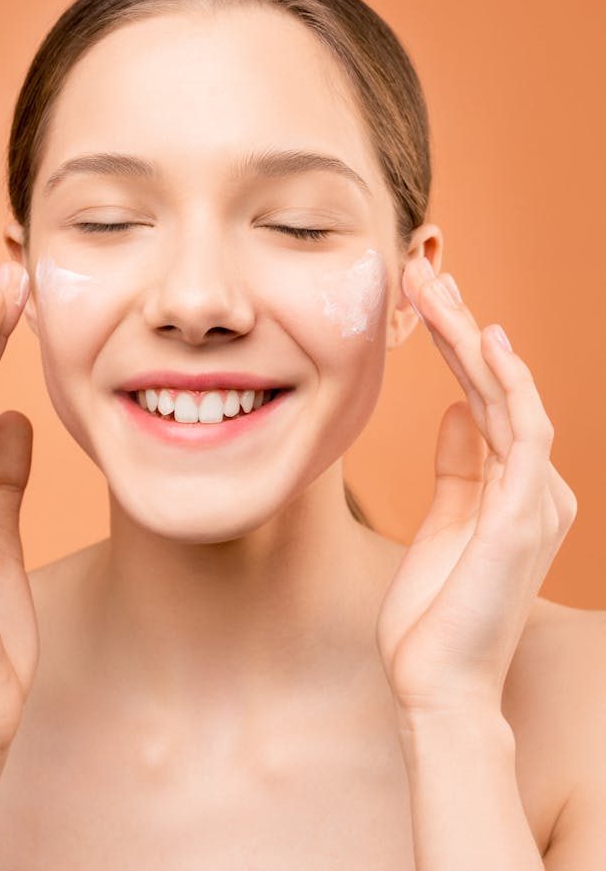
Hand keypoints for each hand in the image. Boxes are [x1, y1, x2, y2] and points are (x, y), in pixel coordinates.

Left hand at [375, 257, 577, 722]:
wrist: (435, 685)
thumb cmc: (434, 611)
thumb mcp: (444, 521)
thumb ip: (459, 466)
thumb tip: (459, 410)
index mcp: (512, 486)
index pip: (487, 397)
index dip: (458, 345)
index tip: (423, 301)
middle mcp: (534, 485)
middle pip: (500, 386)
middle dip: (461, 326)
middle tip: (423, 274)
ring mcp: (536, 499)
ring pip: (511, 396)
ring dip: (473, 339)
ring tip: (437, 288)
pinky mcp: (525, 514)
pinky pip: (524, 433)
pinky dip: (509, 384)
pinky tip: (486, 340)